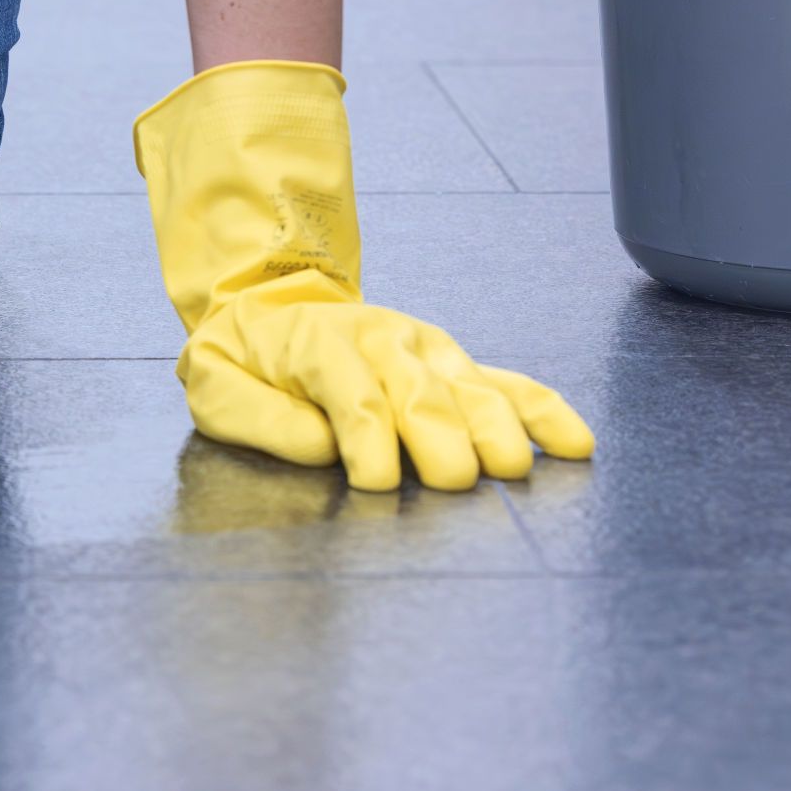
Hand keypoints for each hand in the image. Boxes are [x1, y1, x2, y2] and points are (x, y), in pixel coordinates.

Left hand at [136, 61, 593, 492]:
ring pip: (472, 389)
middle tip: (452, 485)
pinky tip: (575, 445)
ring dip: (495, 429)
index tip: (380, 486)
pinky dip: (544, 412)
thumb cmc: (242, 358)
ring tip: (509, 471)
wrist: (267, 305)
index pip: (354, 397)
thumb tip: (324, 448)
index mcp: (319, 344)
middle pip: (421, 394)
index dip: (370, 442)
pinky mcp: (454, 363)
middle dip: (438, 439)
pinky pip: (508, 384)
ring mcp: (427, 349)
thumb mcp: (215, 382)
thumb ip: (260, 416)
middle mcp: (383, 341)